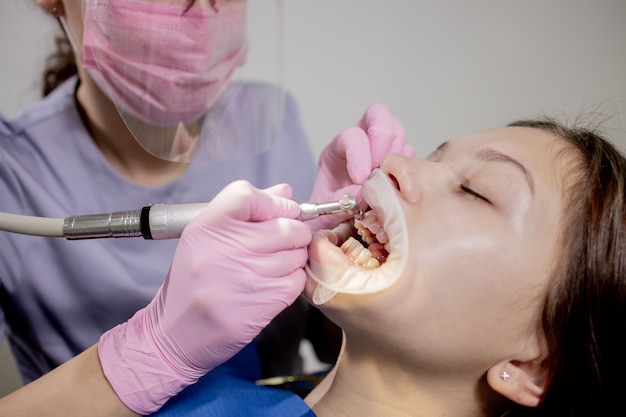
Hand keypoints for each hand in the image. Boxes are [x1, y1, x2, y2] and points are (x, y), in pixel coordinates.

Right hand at [97, 181, 311, 413]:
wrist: (175, 334)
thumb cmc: (193, 281)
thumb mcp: (206, 239)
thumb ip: (247, 212)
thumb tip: (286, 192)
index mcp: (206, 227)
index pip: (247, 195)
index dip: (273, 202)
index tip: (279, 213)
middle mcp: (224, 249)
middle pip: (286, 226)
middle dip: (294, 232)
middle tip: (282, 242)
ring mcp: (245, 278)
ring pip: (296, 254)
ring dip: (293, 258)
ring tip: (272, 266)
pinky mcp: (261, 305)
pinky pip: (296, 281)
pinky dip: (292, 281)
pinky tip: (272, 285)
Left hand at [307, 103, 414, 231]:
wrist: (338, 222)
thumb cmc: (329, 213)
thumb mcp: (326, 210)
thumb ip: (341, 201)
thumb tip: (363, 191)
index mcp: (337, 149)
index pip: (352, 135)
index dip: (359, 155)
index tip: (361, 179)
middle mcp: (360, 141)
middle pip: (377, 114)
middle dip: (383, 138)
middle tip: (382, 167)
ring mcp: (381, 148)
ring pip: (397, 131)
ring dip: (397, 153)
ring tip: (389, 180)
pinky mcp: (397, 161)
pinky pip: (410, 152)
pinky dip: (407, 166)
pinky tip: (398, 185)